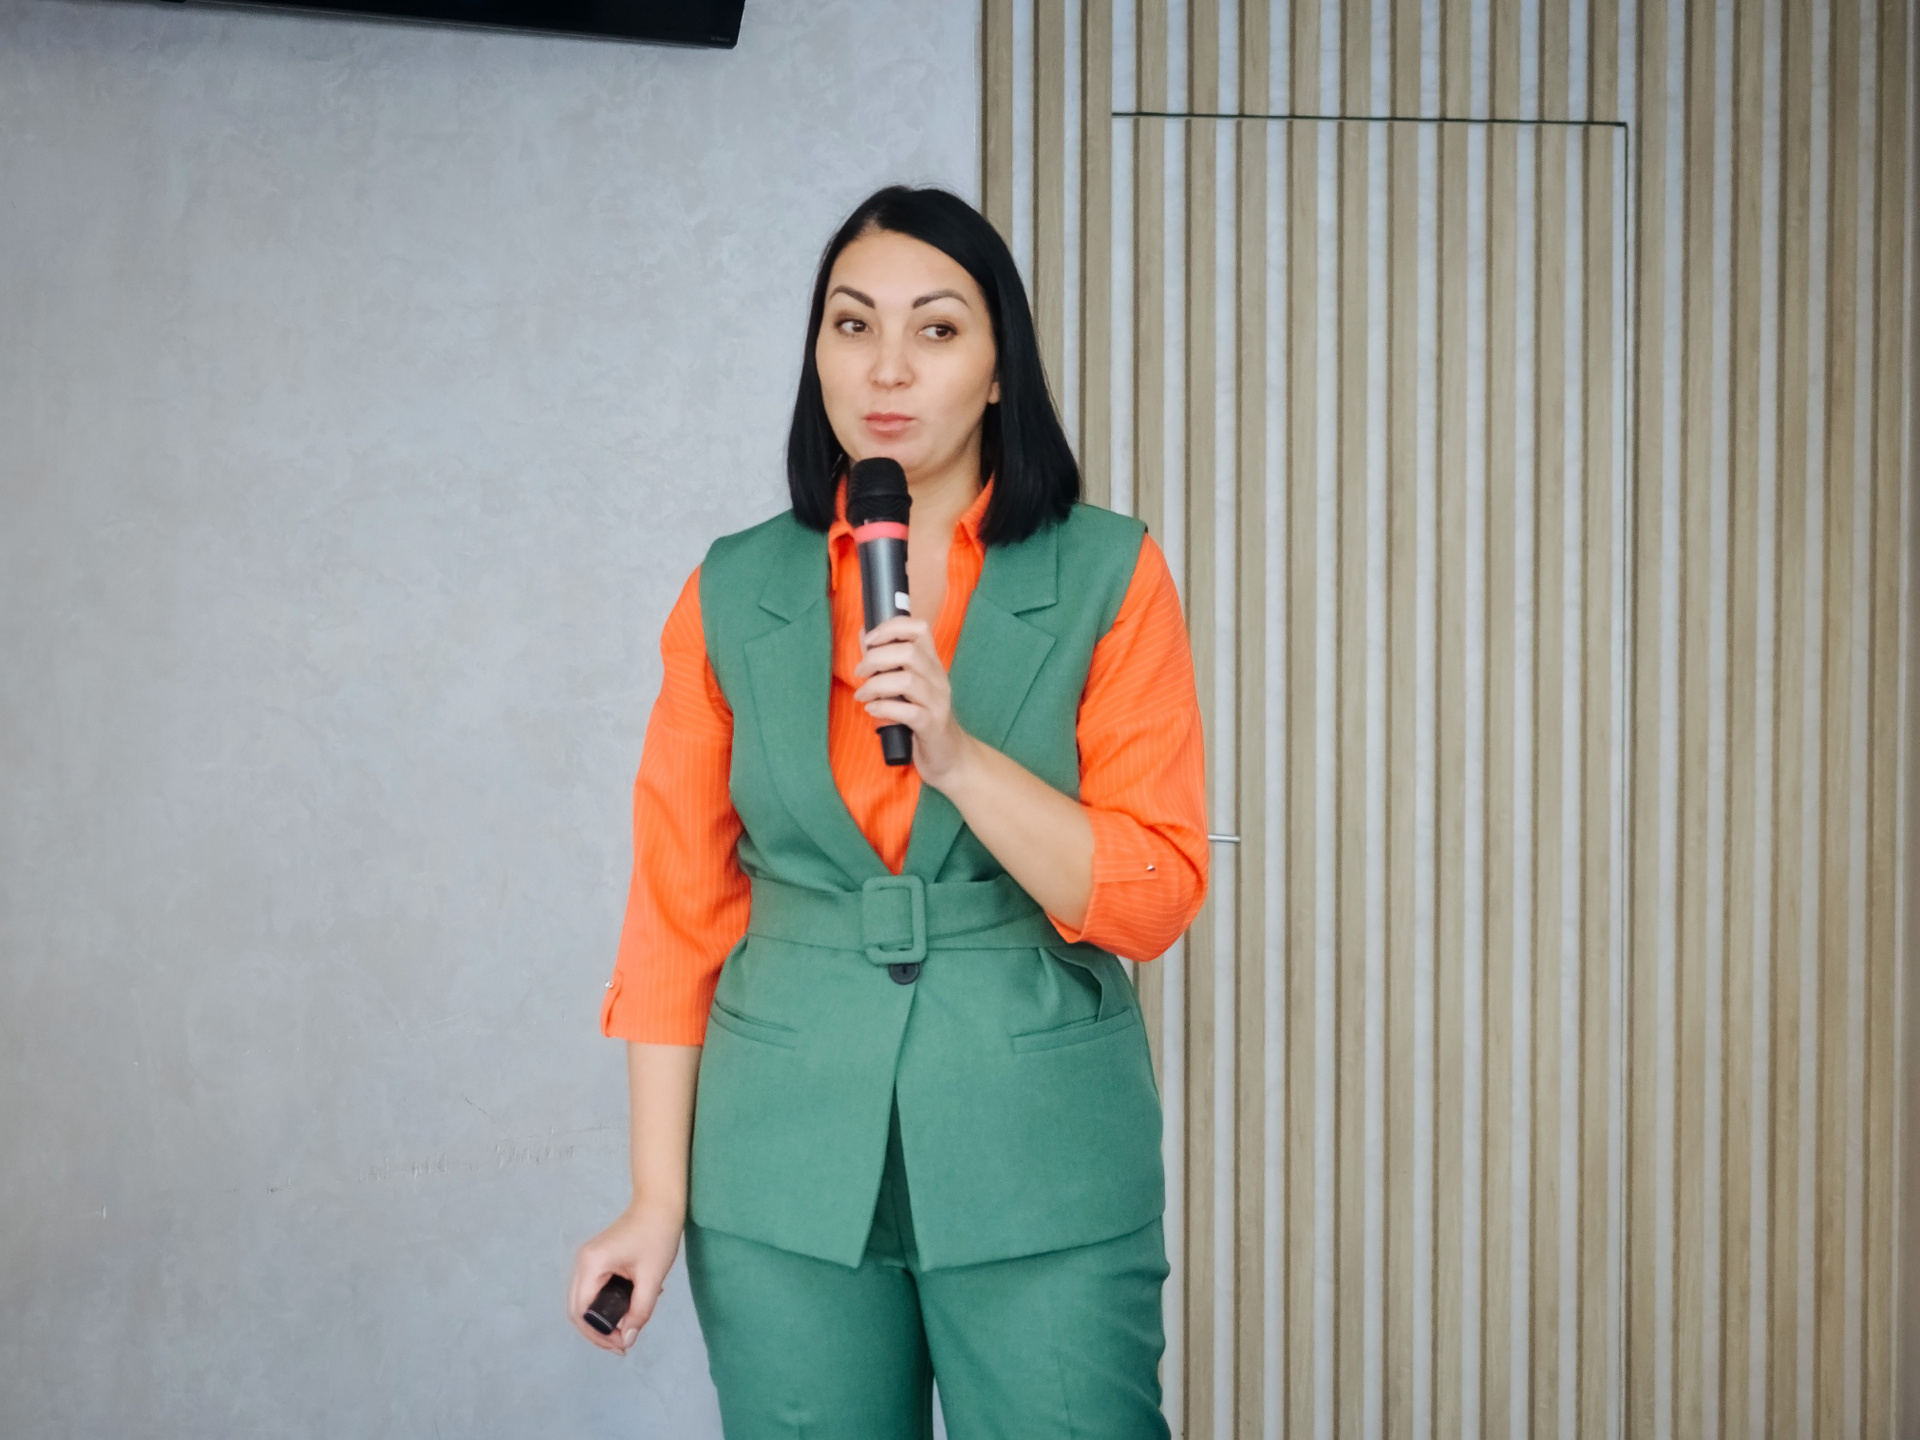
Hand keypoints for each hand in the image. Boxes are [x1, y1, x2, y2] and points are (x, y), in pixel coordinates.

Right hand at [567, 1200, 684, 1354]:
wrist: (659, 1204)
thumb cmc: (657, 1236)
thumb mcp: (651, 1277)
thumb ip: (640, 1311)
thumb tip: (628, 1339)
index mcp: (591, 1264)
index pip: (582, 1311)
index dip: (598, 1334)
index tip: (622, 1345)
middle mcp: (582, 1263)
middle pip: (577, 1309)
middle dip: (597, 1331)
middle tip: (623, 1345)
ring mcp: (586, 1260)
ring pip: (583, 1301)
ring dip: (601, 1320)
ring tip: (625, 1332)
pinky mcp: (596, 1260)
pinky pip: (593, 1290)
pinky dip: (605, 1305)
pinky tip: (626, 1311)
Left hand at [853, 615, 977, 790]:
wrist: (950, 756)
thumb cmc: (923, 718)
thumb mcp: (909, 687)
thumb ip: (889, 662)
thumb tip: (865, 635)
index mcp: (932, 664)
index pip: (919, 629)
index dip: (891, 627)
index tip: (869, 640)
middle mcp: (938, 679)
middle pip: (909, 652)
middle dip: (876, 658)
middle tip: (860, 673)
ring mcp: (938, 702)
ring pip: (907, 681)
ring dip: (876, 685)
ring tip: (863, 695)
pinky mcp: (932, 726)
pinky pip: (909, 712)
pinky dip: (885, 708)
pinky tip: (872, 710)